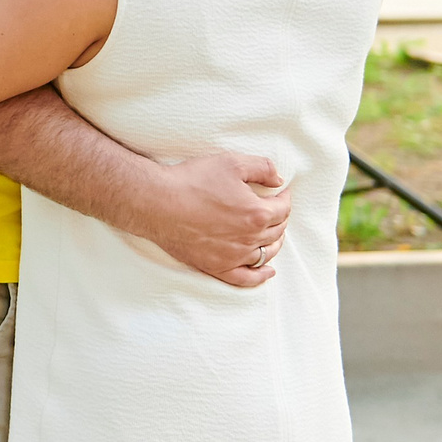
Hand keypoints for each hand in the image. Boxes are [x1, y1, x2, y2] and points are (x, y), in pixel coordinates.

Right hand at [140, 151, 291, 286]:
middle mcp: (250, 238)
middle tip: (273, 208)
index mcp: (257, 213)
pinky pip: (246, 278)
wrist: (157, 202)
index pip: (283, 208)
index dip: (284, 197)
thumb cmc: (192, 181)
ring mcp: (234, 256)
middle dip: (279, 218)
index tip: (279, 191)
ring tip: (271, 233)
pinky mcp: (216, 266)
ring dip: (274, 242)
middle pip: (277, 231)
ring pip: (266, 253)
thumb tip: (278, 181)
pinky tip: (268, 271)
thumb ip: (262, 168)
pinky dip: (261, 276)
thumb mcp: (230, 163)